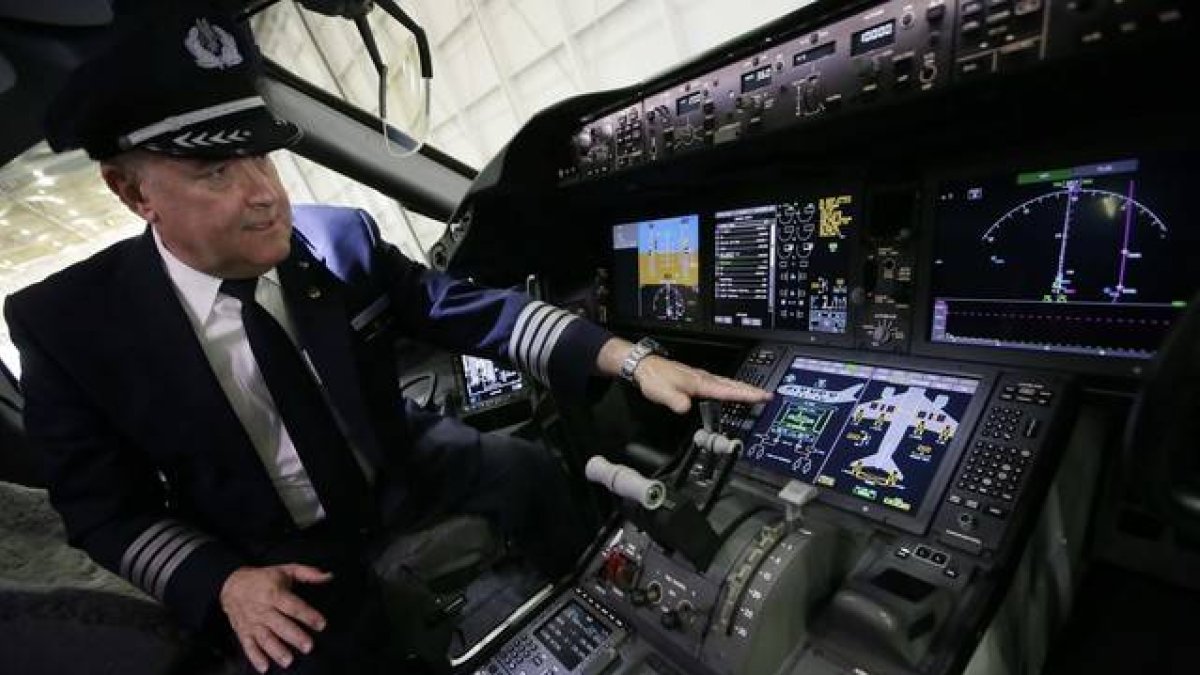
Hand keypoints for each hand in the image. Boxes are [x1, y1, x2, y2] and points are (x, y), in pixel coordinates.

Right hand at [220, 564, 331, 672]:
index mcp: (274, 593)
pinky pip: (248, 646)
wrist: (231, 584)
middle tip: (309, 647)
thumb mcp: (286, 569)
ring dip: (276, 651)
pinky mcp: (243, 632)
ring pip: (265, 638)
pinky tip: (264, 668)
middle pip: (280, 625)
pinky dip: (255, 658)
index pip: (293, 606)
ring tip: (289, 661)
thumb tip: (328, 576)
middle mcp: (263, 609)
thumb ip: (308, 573)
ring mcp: (252, 622)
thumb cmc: (264, 578)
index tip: (322, 624)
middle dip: (294, 636)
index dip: (308, 615)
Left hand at [633, 354, 771, 413]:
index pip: (728, 390)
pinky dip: (731, 386)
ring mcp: (700, 377)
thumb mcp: (663, 392)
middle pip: (732, 385)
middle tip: (767, 394)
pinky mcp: (696, 379)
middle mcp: (703, 378)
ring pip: (727, 383)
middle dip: (751, 390)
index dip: (746, 394)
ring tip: (756, 392)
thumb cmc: (654, 377)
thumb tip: (686, 408)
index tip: (762, 396)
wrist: (645, 366)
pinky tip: (731, 389)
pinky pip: (719, 383)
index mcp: (700, 382)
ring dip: (743, 387)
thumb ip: (676, 401)